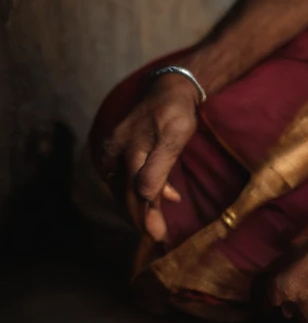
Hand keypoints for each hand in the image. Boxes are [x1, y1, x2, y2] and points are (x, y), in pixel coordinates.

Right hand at [98, 74, 198, 241]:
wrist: (171, 85)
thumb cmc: (176, 110)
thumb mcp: (175, 136)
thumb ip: (159, 167)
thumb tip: (144, 197)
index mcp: (130, 152)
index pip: (136, 194)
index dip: (146, 217)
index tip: (157, 237)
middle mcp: (117, 153)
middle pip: (127, 192)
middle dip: (142, 216)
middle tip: (158, 235)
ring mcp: (116, 149)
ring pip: (124, 186)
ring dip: (140, 204)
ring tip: (155, 220)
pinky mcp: (120, 148)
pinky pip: (125, 175)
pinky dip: (141, 187)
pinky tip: (163, 194)